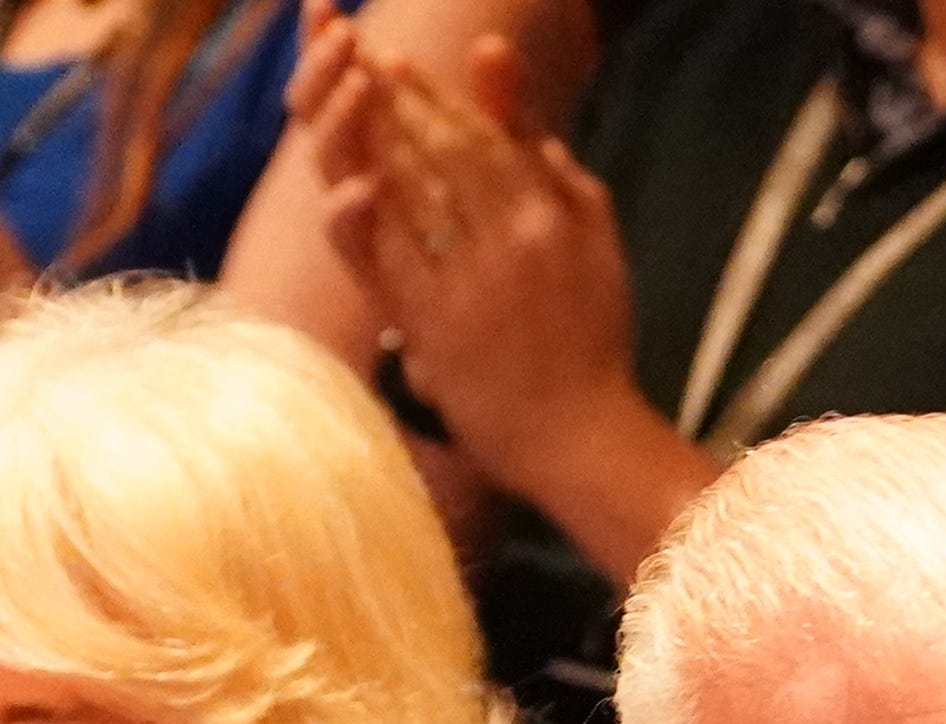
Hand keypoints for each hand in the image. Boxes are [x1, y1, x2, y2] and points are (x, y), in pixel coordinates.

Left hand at [324, 35, 639, 494]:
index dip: (436, 97)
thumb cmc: (592, 344)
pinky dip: (371, 219)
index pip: (485, 138)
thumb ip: (568, 186)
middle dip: (396, 105)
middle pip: (442, 154)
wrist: (577, 435)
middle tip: (354, 68)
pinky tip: (349, 184)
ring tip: (344, 108)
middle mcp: (510, 239)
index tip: (397, 65)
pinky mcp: (437, 327)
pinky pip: (396, 262)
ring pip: (415, 196)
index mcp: (551, 216)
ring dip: (377, 145)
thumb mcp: (602, 248)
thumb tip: (537, 136)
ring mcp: (469, 282)